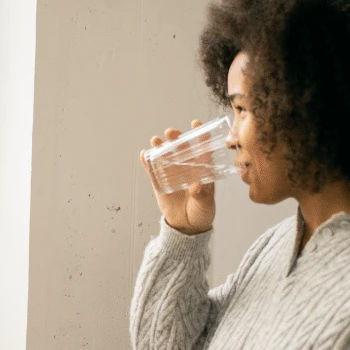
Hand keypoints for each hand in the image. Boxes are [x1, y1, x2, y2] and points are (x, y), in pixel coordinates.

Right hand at [141, 120, 216, 234]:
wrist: (187, 226)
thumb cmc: (201, 212)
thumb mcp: (205, 204)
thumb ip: (201, 195)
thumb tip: (196, 185)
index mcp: (201, 170)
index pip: (201, 149)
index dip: (200, 135)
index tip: (196, 123)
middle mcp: (186, 168)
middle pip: (180, 148)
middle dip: (175, 137)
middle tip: (171, 133)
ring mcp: (172, 174)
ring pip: (165, 156)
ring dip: (160, 146)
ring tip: (156, 140)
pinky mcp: (159, 183)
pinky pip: (152, 170)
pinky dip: (147, 162)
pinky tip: (144, 154)